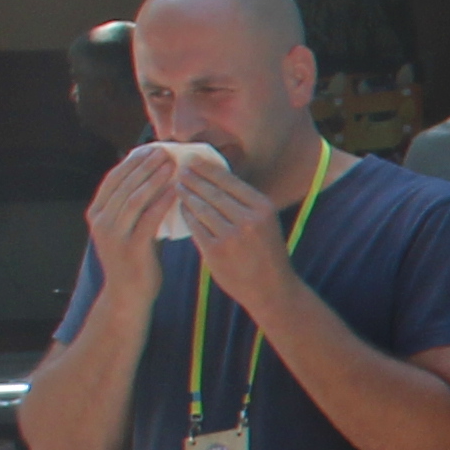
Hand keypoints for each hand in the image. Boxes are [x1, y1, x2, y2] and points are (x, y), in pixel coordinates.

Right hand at [85, 145, 196, 285]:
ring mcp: (114, 235)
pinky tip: (176, 190)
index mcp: (97, 214)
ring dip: (154, 179)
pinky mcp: (131, 248)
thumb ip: (132, 207)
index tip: (150, 148)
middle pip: (123, 185)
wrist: (128, 294)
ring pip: (134, 198)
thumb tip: (151, 178)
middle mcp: (101, 222)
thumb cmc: (134, 259)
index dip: (132, 162)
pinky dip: (162, 201)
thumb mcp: (126, 228)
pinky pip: (148, 219)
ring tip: (171, 165)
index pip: (113, 179)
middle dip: (145, 166)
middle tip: (164, 151)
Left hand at [164, 149, 298, 308]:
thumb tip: (216, 177)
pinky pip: (195, 227)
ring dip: (186, 195)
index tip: (192, 160)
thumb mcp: (265, 223)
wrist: (272, 290)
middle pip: (213, 192)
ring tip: (177, 186)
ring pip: (201, 208)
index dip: (208, 169)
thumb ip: (244, 203)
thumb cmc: (266, 253)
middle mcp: (248, 220)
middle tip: (179, 169)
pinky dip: (186, 215)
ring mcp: (231, 236)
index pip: (229, 181)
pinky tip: (180, 209)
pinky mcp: (216, 251)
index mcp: (263, 208)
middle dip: (193, 178)